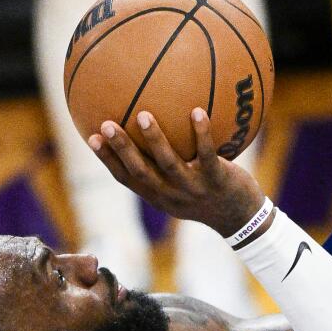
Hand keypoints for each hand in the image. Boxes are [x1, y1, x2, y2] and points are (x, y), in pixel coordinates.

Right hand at [89, 109, 263, 235]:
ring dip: (155, 140)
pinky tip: (198, 111)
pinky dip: (202, 134)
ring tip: (144, 116)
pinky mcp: (217, 180)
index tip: (90, 137)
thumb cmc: (207, 196)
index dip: (107, 160)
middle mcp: (172, 194)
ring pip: (169, 163)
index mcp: (158, 195)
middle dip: (122, 149)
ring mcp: (194, 188)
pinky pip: (207, 154)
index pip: (126, 178)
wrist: (241, 218)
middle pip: (141, 172)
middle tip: (106, 125)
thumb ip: (163, 166)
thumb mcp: (181, 188)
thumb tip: (146, 129)